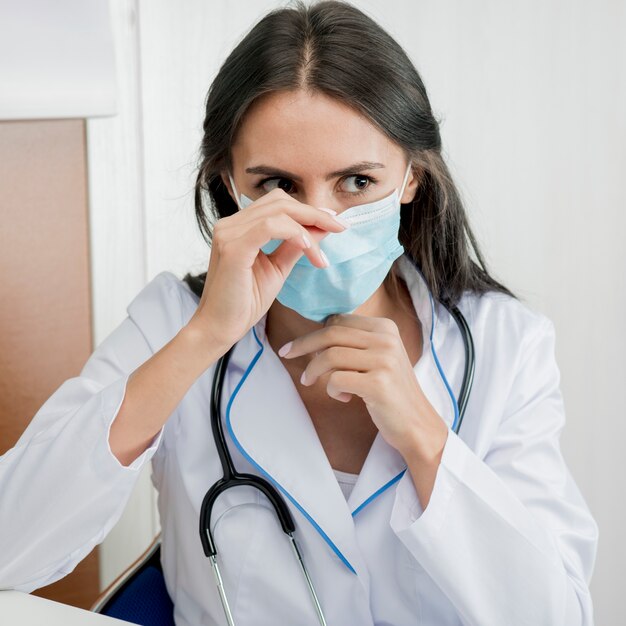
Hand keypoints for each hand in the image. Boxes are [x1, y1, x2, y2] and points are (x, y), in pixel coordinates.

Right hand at [188, 188, 347, 346]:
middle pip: (280, 201)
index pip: (278, 204)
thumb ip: (295, 246)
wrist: (220, 328)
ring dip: (308, 227)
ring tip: (321, 252)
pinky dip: (293, 232)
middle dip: (315, 213)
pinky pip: (269, 227)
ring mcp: (229, 234)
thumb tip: (322, 227)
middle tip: (341, 227)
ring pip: (278, 211)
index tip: (334, 221)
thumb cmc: (244, 302)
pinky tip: (308, 247)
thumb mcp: (277, 268)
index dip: (308, 209)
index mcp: (240, 227)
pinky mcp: (233, 248)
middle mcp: (231, 224)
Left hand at [278, 313, 447, 459]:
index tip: (297, 346)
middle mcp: (387, 339)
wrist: (417, 423)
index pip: (339, 320)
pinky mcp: (378, 384)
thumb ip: (354, 343)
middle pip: (331, 333)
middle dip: (303, 344)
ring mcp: (384, 360)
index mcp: (385, 327)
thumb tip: (315, 337)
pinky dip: (332, 390)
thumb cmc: (390, 391)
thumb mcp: (378, 357)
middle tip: (286, 355)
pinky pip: (336, 380)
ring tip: (311, 382)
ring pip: (330, 356)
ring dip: (313, 370)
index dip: (314, 332)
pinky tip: (345, 398)